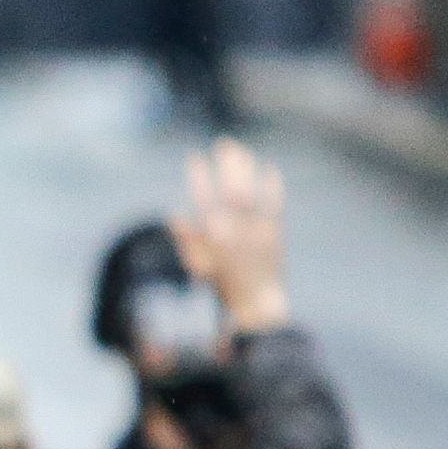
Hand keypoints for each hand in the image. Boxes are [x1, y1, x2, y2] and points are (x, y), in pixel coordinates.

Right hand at [167, 139, 290, 334]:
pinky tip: (268, 169)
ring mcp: (255, 231)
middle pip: (230, 188)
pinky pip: (273, 204)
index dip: (197, 175)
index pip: (202, 197)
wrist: (256, 304)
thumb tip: (174, 216)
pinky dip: (272, 185)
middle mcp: (233, 230)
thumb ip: (187, 239)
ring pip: (250, 192)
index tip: (194, 157)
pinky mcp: (273, 233)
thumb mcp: (197, 264)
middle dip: (227, 163)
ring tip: (241, 151)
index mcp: (211, 237)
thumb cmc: (223, 286)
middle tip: (224, 144)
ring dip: (246, 169)